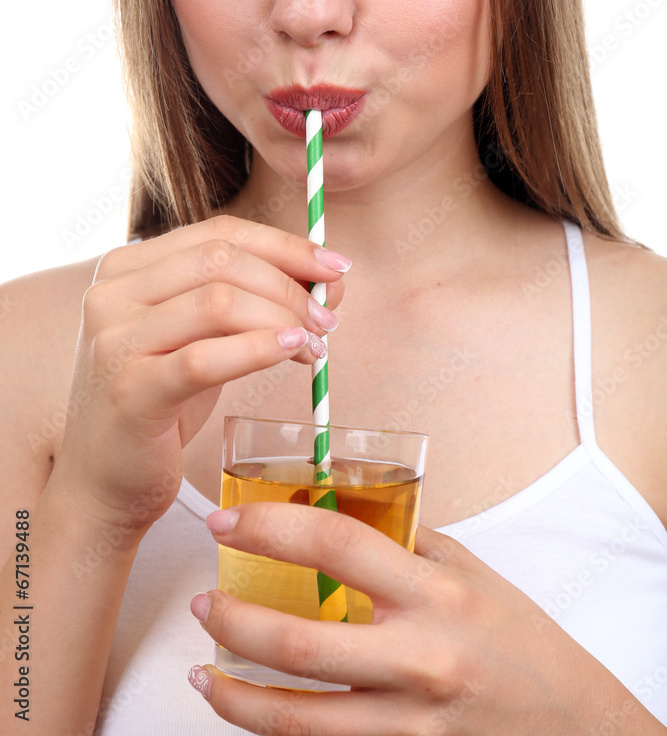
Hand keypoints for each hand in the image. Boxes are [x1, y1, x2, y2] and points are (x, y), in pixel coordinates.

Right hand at [53, 216, 348, 535]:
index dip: (285, 246)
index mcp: (127, 267)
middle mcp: (111, 294)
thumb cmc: (161, 403)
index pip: (219, 233)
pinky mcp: (129, 390)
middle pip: (221, 260)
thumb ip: (252, 302)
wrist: (104, 482)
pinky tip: (291, 352)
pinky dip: (258, 349)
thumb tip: (330, 282)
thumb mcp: (203, 338)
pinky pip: (204, 359)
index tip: (335, 266)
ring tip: (314, 346)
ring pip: (218, 302)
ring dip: (282, 318)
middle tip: (328, 319)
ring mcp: (114, 341)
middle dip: (289, 285)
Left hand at [188, 502, 663, 734]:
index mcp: (432, 593)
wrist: (571, 722)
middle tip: (203, 600)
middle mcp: (417, 657)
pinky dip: (273, 730)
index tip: (228, 522)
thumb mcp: (467, 571)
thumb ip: (403, 544)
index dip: (270, 527)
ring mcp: (406, 720)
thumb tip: (335, 513)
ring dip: (233, 693)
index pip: (334, 544)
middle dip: (232, 619)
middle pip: (297, 641)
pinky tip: (249, 710)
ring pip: (295, 716)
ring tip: (203, 667)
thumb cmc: (518, 638)